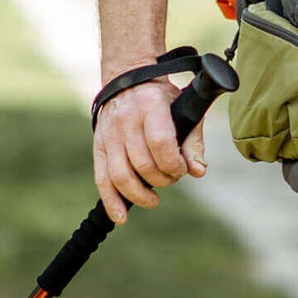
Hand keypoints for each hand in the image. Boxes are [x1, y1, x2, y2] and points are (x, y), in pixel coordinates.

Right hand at [92, 78, 207, 222]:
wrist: (128, 80)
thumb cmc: (163, 99)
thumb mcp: (184, 109)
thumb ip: (193, 141)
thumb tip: (198, 171)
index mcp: (150, 106)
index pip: (160, 143)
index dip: (174, 163)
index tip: (181, 168)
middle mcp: (126, 120)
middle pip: (142, 163)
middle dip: (162, 179)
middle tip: (171, 177)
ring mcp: (109, 134)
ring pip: (121, 175)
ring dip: (140, 195)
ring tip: (153, 199)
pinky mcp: (99, 146)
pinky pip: (102, 179)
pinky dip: (111, 201)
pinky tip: (120, 217)